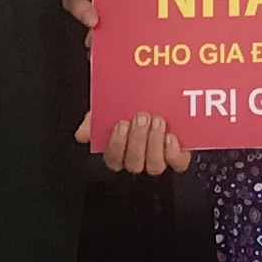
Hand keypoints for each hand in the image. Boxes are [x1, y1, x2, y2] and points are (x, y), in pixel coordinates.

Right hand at [75, 106, 192, 175]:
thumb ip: (95, 120)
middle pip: (134, 163)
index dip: (117, 145)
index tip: (121, 124)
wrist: (165, 95)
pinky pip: (177, 163)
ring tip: (158, 121)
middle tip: (142, 117)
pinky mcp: (178, 157)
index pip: (113, 159)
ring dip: (154, 143)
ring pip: (154, 166)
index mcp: (120, 150)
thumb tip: (82, 134)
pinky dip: (173, 152)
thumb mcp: (111, 108)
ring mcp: (159, 159)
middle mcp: (139, 158)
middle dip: (138, 140)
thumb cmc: (133, 104)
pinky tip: (171, 137)